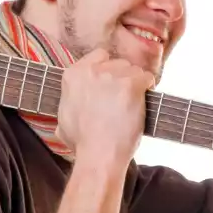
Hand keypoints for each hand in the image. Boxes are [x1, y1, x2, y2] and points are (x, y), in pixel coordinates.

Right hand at [56, 46, 155, 164]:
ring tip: (132, 105)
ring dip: (136, 85)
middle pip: (118, 64)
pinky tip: (143, 103)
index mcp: (73, 75)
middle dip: (123, 79)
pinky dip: (148, 89)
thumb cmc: (83, 143)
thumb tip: (70, 108)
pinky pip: (147, 78)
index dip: (108, 69)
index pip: (99, 56)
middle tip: (123, 99)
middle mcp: (92, 70)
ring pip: (134, 70)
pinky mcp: (131, 84)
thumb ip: (69, 105)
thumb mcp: (63, 120)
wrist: (99, 155)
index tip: (112, 83)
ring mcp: (113, 75)